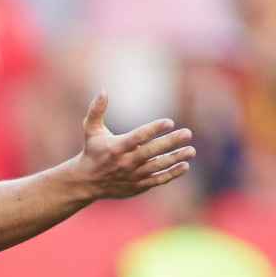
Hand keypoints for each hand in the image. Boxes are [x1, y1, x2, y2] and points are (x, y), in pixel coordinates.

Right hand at [75, 91, 194, 198]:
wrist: (86, 182)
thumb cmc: (92, 151)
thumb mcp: (91, 130)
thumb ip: (96, 110)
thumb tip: (103, 90)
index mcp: (115, 147)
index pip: (137, 137)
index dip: (153, 129)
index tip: (169, 122)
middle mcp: (125, 162)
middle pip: (151, 152)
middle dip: (170, 142)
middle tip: (188, 133)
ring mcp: (132, 175)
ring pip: (157, 167)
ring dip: (175, 158)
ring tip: (191, 150)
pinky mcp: (137, 186)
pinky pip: (157, 180)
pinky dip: (171, 174)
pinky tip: (185, 165)